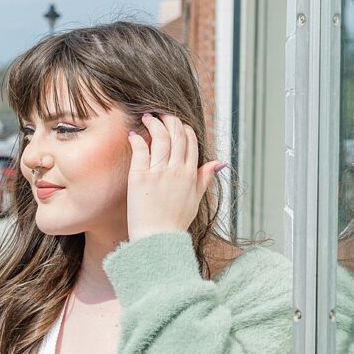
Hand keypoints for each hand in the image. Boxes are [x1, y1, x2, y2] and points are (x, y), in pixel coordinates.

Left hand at [126, 113, 225, 241]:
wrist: (158, 239)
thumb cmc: (175, 222)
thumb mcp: (196, 199)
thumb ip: (205, 178)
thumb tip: (219, 163)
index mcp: (190, 174)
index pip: (190, 142)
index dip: (184, 128)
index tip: (177, 123)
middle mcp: (176, 170)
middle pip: (176, 135)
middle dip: (169, 120)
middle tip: (161, 114)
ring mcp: (159, 172)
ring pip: (159, 138)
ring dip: (154, 123)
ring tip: (147, 117)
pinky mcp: (140, 176)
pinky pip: (140, 150)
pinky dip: (137, 138)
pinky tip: (134, 134)